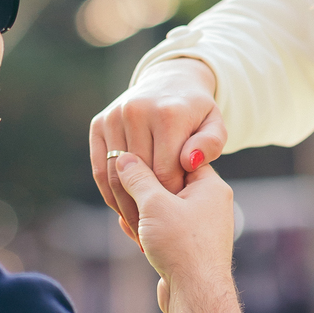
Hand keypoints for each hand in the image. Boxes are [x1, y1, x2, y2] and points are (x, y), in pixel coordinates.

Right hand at [91, 60, 226, 232]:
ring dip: (125, 207)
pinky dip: (110, 193)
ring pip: (114, 175)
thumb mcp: (215, 127)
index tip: (179, 213)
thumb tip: (189, 161)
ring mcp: (114, 116)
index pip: (165, 170)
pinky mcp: (98, 124)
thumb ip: (211, 145)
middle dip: (147, 206)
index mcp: (168, 114)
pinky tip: (124, 211)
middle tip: (157, 231)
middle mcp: (137, 111)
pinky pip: (100, 169)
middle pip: (138, 175)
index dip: (172, 197)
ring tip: (139, 229)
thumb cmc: (196, 114)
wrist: (171, 81)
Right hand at [109, 152, 234, 312]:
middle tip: (124, 189)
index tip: (131, 161)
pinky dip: (148, 229)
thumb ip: (138, 178)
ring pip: (165, 208)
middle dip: (144, 189)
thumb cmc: (181, 246)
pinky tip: (132, 233)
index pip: (181, 157)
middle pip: (170, 183)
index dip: (154, 157)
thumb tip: (123, 158)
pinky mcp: (190, 247)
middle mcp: (211, 204)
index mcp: (211, 186)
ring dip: (142, 211)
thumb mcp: (155, 204)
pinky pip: (166, 229)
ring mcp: (201, 227)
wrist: (195, 295)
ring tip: (127, 216)